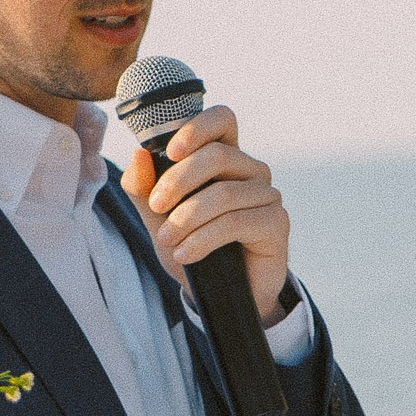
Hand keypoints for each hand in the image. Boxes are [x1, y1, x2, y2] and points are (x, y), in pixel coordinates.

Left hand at [122, 107, 291, 324]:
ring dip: (187, 218)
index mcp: (225, 158)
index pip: (222, 120)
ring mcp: (267, 195)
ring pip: (224, 193)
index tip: (170, 151)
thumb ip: (143, 189)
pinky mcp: (277, 223)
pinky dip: (203, 239)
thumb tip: (138, 156)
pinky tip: (186, 254)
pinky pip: (236, 222)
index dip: (198, 127)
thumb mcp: (158, 220)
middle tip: (154, 207)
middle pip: (218, 155)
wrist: (220, 295)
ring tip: (167, 240)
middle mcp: (250, 170)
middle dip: (178, 180)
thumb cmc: (193, 247)